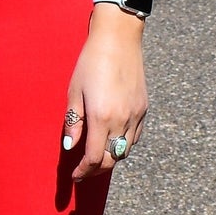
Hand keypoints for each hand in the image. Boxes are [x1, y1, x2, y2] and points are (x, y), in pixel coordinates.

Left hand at [64, 9, 147, 181]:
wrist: (118, 39)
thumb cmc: (91, 62)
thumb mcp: (74, 92)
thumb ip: (74, 122)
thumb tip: (71, 146)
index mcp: (102, 117)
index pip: (95, 158)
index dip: (84, 171)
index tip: (75, 175)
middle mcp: (122, 120)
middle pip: (112, 159)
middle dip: (97, 170)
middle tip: (84, 171)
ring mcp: (136, 115)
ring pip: (125, 150)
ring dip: (111, 158)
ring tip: (97, 157)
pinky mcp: (144, 108)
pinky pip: (135, 136)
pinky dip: (124, 145)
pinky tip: (113, 140)